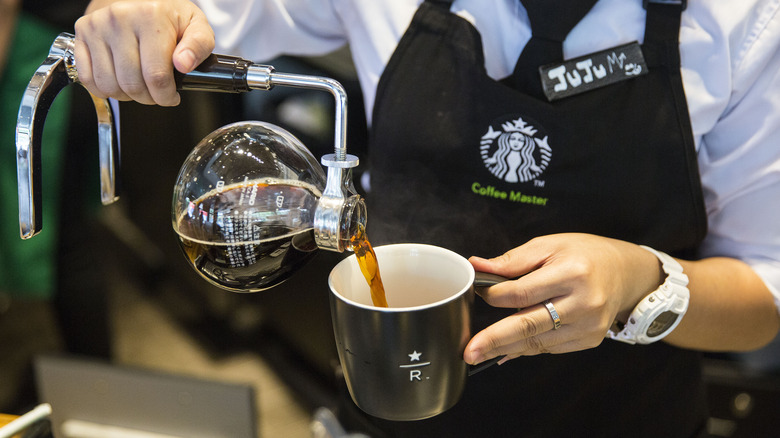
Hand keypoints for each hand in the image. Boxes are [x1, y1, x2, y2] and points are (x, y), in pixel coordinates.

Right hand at [74, 0, 214, 105]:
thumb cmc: (167, 16)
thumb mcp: (195, 26)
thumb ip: (199, 45)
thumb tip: (184, 64)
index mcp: (150, 17)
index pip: (156, 76)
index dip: (166, 96)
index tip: (172, 96)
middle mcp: (119, 19)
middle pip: (132, 84)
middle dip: (148, 98)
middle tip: (156, 92)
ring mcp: (97, 26)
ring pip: (109, 85)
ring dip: (127, 96)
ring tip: (139, 85)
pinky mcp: (81, 33)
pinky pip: (88, 79)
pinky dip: (104, 89)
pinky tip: (120, 82)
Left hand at [463, 233, 662, 363]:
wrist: (626, 273)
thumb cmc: (584, 254)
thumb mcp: (550, 245)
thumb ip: (513, 260)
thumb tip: (478, 266)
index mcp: (571, 273)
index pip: (522, 292)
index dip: (494, 296)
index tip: (478, 295)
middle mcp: (583, 303)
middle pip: (528, 325)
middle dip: (494, 339)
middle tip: (469, 351)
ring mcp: (588, 326)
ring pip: (537, 342)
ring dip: (506, 348)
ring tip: (480, 351)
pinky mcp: (589, 340)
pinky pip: (550, 348)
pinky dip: (527, 348)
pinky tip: (508, 349)